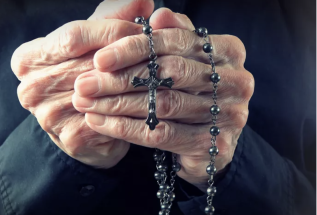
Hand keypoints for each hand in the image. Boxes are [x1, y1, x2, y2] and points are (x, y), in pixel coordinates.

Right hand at [11, 0, 153, 167]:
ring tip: (160, 70)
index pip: (74, 36)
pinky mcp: (72, 138)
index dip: (113, 30)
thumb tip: (142, 0)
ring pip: (105, 90)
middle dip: (130, 54)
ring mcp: (50, 117)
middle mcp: (31, 89)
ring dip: (138, 79)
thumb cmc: (84, 77)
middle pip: (90, 63)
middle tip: (159, 49)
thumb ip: (110, 18)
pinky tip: (152, 96)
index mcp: (28, 59)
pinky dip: (136, 104)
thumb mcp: (90, 43)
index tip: (142, 29)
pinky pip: (113, 116)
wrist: (81, 125)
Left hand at [72, 8, 253, 190]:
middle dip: (121, 78)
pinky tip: (98, 121)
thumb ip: (173, 35)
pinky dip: (125, 128)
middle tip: (84, 83)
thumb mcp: (183, 57)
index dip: (135, 48)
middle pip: (169, 74)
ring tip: (85, 101)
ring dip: (117, 103)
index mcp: (229, 51)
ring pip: (162, 105)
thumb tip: (159, 14)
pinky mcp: (214, 145)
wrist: (208, 138)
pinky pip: (161, 134)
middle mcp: (237, 81)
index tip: (99, 58)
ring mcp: (230, 115)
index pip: (177, 42)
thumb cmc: (191, 90)